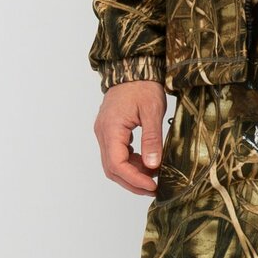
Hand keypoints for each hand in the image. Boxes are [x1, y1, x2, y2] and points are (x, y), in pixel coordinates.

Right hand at [95, 79, 168, 194]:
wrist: (134, 68)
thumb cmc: (143, 86)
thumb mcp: (152, 112)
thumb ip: (152, 139)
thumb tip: (153, 165)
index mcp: (110, 129)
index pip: (116, 164)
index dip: (134, 179)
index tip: (152, 186)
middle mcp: (103, 133)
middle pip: (112, 169)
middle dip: (132, 182)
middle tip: (154, 189)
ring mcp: (105, 132)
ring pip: (113, 164)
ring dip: (132, 174)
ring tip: (153, 177)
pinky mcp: (111, 131)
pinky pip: (117, 154)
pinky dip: (131, 163)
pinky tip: (147, 164)